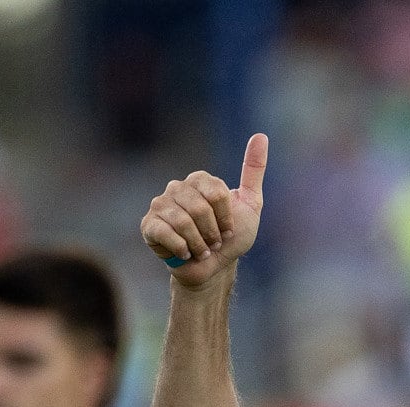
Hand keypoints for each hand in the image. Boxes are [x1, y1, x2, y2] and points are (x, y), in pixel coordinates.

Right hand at [140, 133, 269, 290]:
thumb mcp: (250, 204)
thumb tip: (260, 136)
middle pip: (200, 209)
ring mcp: (160, 205)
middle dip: (213, 234)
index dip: (226, 218)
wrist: (213, 268)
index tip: (228, 230)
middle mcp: (177, 188)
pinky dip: (182, 249)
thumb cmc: (230, 237)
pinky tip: (185, 253)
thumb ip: (253, 171)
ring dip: (200, 245)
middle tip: (214, 243)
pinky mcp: (149, 225)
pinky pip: (165, 233)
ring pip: (184, 222)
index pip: (217, 194)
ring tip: (202, 250)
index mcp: (199, 180)